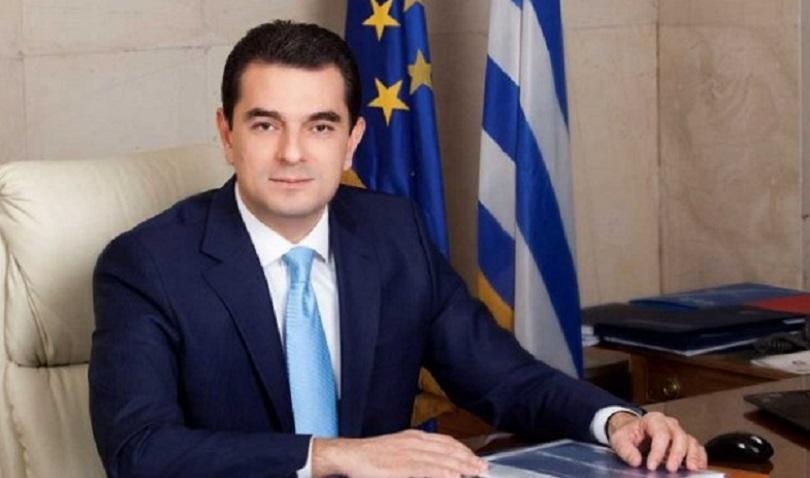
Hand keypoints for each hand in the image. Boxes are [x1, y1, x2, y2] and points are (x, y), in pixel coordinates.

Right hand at [311, 429, 488, 477]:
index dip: (462, 450)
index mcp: (414, 437)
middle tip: (482, 467)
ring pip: (442, 460)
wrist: (351, 455)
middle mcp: (414, 442)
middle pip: (448, 450)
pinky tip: (454, 476)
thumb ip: (417, 453)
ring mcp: (409, 454)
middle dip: (467, 459)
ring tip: (474, 472)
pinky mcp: (403, 467)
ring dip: (461, 467)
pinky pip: (428, 471)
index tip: (474, 458)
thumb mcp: (398, 449)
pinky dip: (443, 473)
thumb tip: (433, 460)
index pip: (445, 441)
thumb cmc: (372, 455)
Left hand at [608, 411, 706, 471]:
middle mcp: (669, 424)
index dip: (658, 451)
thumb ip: (626, 449)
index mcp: (653, 420)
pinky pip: (697, 448)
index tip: (652, 466)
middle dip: (676, 454)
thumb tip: (635, 461)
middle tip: (671, 469)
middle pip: (679, 436)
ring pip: (691, 441)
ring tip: (691, 469)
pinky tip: (698, 468)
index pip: (660, 433)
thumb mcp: (620, 439)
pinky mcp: (685, 443)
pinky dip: (700, 458)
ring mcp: (679, 433)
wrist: (632, 431)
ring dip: (692, 456)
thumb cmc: (628, 434)